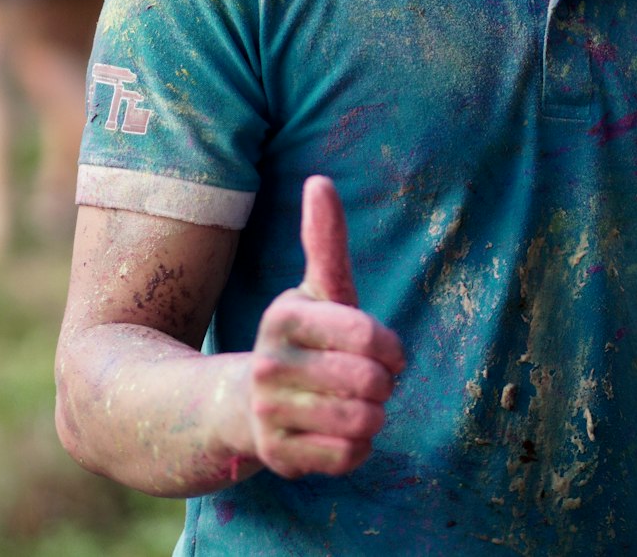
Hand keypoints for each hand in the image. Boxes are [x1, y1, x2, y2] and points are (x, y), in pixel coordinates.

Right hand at [249, 176, 404, 479]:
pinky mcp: (276, 456)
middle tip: (370, 381)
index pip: (366, 334)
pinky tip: (339, 431)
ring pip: (362, 422)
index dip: (391, 347)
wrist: (245, 401)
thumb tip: (319, 180)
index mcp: (285, 316)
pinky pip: (348, 456)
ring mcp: (268, 413)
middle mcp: (269, 364)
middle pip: (370, 383)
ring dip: (373, 416)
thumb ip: (325, 238)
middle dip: (383, 384)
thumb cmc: (305, 339)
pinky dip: (357, 447)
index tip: (387, 350)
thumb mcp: (318, 288)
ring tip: (355, 404)